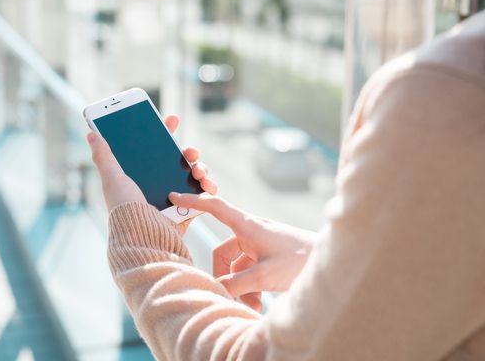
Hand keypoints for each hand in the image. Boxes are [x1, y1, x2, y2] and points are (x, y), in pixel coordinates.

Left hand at [87, 114, 216, 232]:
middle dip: (188, 152)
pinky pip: (202, 196)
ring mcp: (173, 198)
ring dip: (200, 168)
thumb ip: (104, 157)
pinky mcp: (186, 211)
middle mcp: (157, 186)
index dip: (164, 132)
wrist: (143, 239)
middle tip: (191, 151)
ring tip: (200, 171)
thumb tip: (90, 134)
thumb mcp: (113, 180)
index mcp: (140, 176)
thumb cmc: (125, 210)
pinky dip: (208, 188)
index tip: (172, 118)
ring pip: (192, 175)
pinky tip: (208, 185)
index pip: (153, 149)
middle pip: (178, 161)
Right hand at [168, 193, 315, 311]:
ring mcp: (260, 245)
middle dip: (225, 278)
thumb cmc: (300, 261)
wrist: (329, 263)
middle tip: (230, 298)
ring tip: (252, 307)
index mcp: (248, 226)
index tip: (174, 197)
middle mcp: (251, 232)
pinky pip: (249, 271)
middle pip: (223, 253)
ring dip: (240, 287)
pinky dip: (250, 287)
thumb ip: (236, 283)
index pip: (215, 208)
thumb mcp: (264, 275)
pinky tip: (259, 304)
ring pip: (237, 267)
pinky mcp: (268, 256)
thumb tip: (216, 289)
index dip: (193, 202)